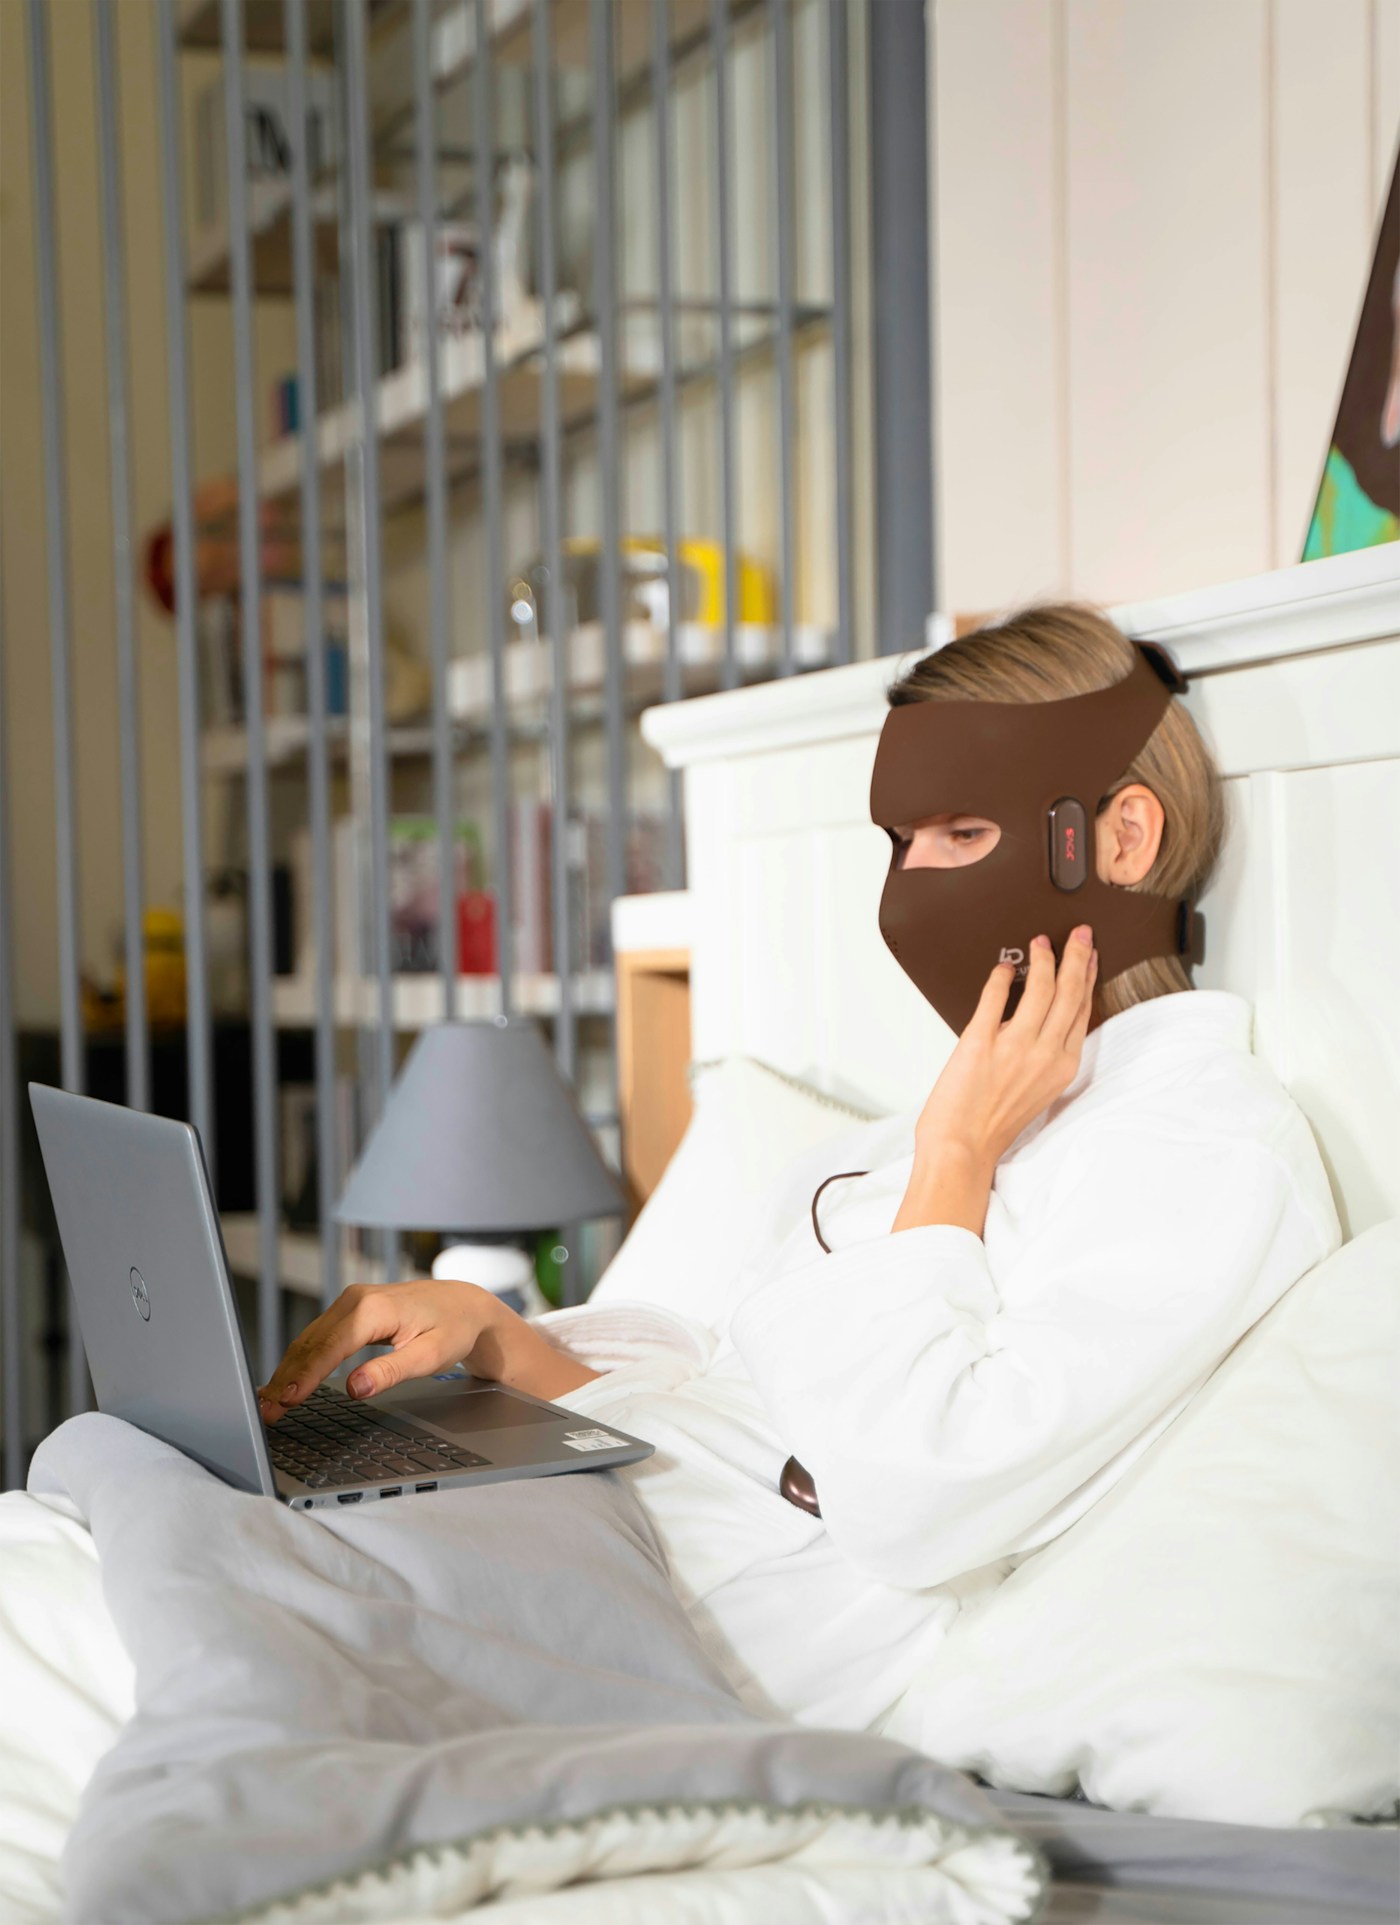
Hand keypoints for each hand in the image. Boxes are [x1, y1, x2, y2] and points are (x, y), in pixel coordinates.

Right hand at [256, 1278, 505, 1421]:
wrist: (463, 1305)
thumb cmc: (452, 1328)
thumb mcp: (431, 1355)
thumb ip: (392, 1371)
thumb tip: (356, 1388)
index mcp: (374, 1309)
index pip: (329, 1347)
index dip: (305, 1376)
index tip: (286, 1401)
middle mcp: (356, 1300)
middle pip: (310, 1343)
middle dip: (286, 1378)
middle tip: (266, 1411)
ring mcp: (350, 1302)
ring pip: (308, 1339)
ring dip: (288, 1371)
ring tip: (269, 1402)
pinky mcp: (349, 1310)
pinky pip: (317, 1336)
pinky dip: (299, 1360)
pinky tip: (287, 1380)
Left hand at [913, 924, 1097, 1172]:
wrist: (962, 1147)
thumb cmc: (993, 1125)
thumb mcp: (1037, 1090)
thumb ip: (1043, 1054)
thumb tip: (1039, 1018)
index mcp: (1062, 1066)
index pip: (1082, 1010)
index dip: (1088, 977)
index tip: (1091, 956)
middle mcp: (1044, 1054)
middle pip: (1068, 993)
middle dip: (1076, 957)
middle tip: (1078, 933)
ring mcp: (1014, 1046)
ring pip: (1039, 989)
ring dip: (1042, 960)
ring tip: (1039, 943)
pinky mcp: (980, 1041)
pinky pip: (994, 997)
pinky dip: (1000, 978)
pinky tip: (1002, 968)